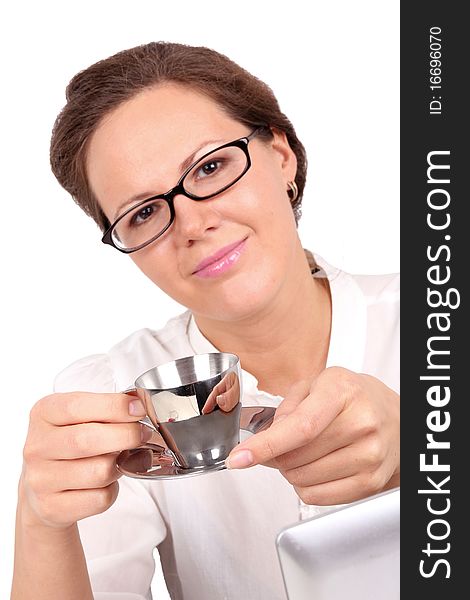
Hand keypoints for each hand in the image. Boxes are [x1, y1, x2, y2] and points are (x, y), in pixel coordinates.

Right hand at [20, 392, 151, 529]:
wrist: (44, 487)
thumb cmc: (71, 444)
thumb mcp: (81, 416)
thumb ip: (106, 409)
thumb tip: (138, 407)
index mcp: (44, 414)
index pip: (76, 407)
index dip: (113, 406)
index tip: (139, 408)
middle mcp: (37, 446)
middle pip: (87, 440)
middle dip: (126, 435)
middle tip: (144, 434)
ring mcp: (41, 479)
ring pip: (99, 472)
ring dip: (121, 465)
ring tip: (120, 459)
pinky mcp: (52, 508)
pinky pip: (100, 498)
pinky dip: (113, 490)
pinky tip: (106, 482)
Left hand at [226, 367, 399, 504]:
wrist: (396, 417)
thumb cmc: (353, 398)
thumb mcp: (317, 385)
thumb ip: (287, 408)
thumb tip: (265, 438)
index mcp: (342, 392)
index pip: (299, 427)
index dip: (264, 446)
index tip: (239, 458)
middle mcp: (361, 424)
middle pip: (296, 458)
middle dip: (276, 455)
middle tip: (284, 443)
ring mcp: (370, 456)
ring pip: (303, 480)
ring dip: (291, 471)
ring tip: (305, 452)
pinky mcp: (371, 482)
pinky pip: (318, 497)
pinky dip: (305, 486)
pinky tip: (316, 467)